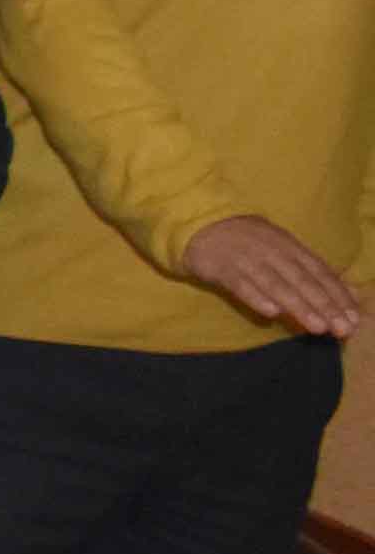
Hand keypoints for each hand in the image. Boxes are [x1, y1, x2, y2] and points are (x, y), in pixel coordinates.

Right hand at [186, 212, 367, 339]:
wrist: (200, 224)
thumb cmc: (248, 242)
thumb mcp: (283, 249)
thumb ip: (311, 271)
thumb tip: (350, 293)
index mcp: (291, 246)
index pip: (320, 272)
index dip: (338, 295)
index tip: (354, 319)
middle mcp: (273, 252)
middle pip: (303, 281)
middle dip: (325, 306)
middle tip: (342, 329)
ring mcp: (247, 259)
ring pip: (277, 285)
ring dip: (299, 306)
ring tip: (318, 328)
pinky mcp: (221, 267)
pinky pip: (241, 285)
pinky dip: (256, 298)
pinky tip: (271, 313)